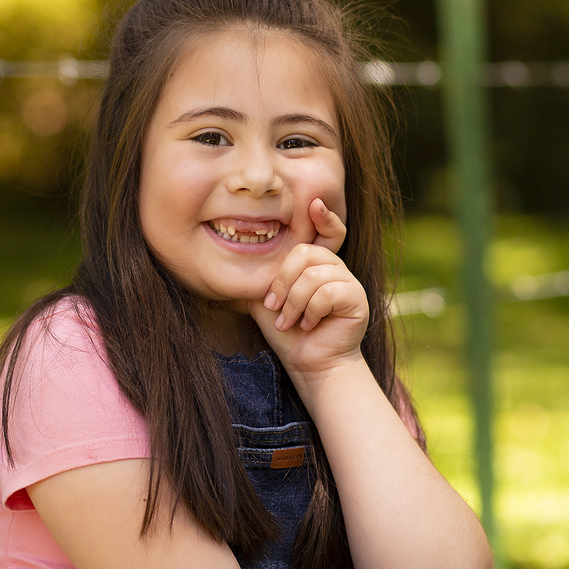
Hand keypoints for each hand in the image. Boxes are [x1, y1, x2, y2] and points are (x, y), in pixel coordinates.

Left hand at [243, 198, 367, 381]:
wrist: (308, 363)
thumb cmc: (288, 333)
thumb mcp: (264, 302)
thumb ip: (252, 282)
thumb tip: (210, 278)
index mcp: (316, 263)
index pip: (326, 229)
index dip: (324, 216)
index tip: (312, 204)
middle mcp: (335, 267)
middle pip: (305, 253)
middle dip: (283, 282)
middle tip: (274, 306)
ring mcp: (349, 282)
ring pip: (313, 275)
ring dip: (294, 302)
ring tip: (289, 321)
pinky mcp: (357, 299)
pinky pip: (327, 292)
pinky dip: (310, 311)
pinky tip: (308, 325)